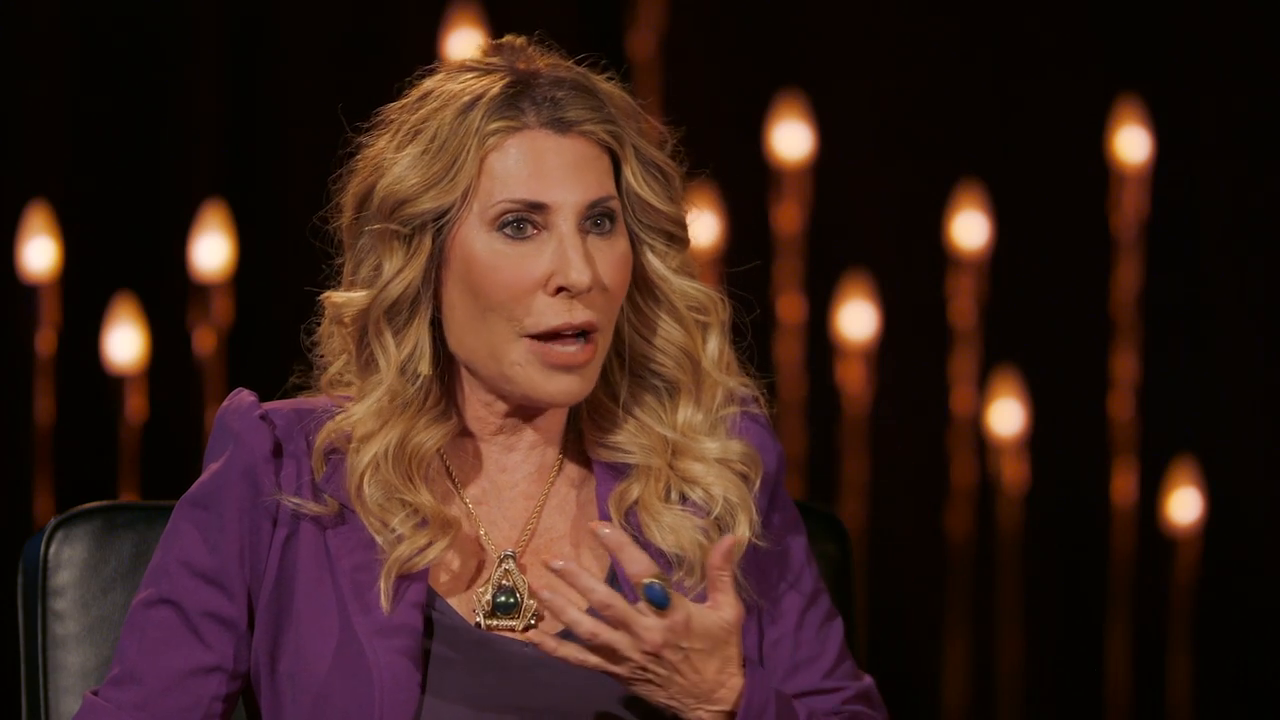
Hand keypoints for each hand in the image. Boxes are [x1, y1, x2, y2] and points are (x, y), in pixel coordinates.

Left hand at [526, 522, 745, 718]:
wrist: (713, 702)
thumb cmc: (721, 652)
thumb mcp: (728, 611)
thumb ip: (721, 572)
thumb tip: (729, 536)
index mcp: (672, 614)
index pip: (643, 574)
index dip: (619, 547)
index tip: (597, 526)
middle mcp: (646, 633)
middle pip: (606, 602)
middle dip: (578, 579)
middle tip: (553, 558)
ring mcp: (627, 654)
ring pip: (587, 630)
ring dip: (560, 608)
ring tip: (539, 588)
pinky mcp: (616, 670)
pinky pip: (580, 660)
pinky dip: (555, 648)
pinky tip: (532, 635)